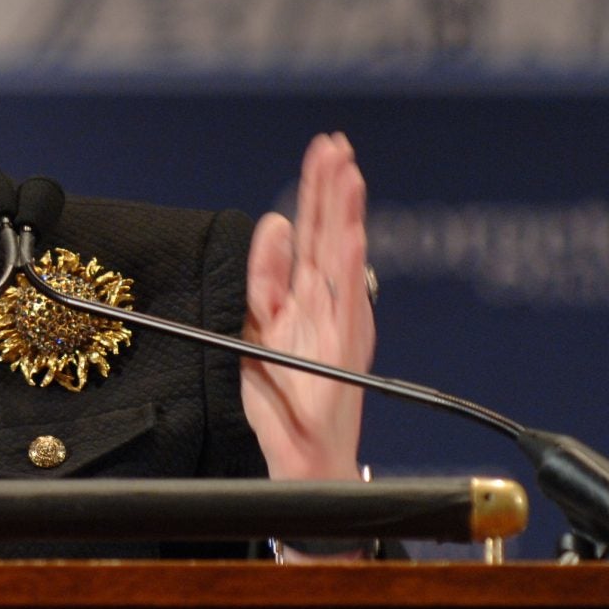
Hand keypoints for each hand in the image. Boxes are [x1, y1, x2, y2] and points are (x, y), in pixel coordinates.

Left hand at [241, 132, 375, 482]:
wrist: (303, 465)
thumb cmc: (282, 403)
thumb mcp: (258, 330)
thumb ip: (264, 278)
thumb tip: (275, 224)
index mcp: (308, 301)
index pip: (313, 235)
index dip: (317, 192)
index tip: (321, 149)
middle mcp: (329, 310)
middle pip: (330, 238)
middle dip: (333, 190)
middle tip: (337, 144)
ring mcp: (338, 331)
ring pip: (342, 262)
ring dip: (347, 217)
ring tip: (350, 175)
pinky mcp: (341, 358)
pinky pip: (346, 307)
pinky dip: (350, 270)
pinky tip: (350, 238)